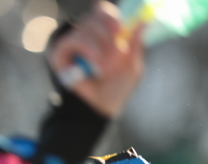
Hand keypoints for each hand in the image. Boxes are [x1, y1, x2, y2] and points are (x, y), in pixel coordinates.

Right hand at [46, 1, 143, 118]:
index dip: (112, 17)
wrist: (101, 107)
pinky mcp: (61, 50)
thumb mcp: (132, 67)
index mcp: (106, 34)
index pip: (105, 12)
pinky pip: (75, 39)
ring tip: (107, 69)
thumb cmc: (117, 87)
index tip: (120, 29)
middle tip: (118, 54)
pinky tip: (96, 66)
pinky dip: (89, 50)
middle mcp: (89, 34)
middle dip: (109, 36)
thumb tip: (145, 23)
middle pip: (96, 16)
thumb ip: (136, 44)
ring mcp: (74, 40)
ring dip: (101, 49)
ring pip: (87, 28)